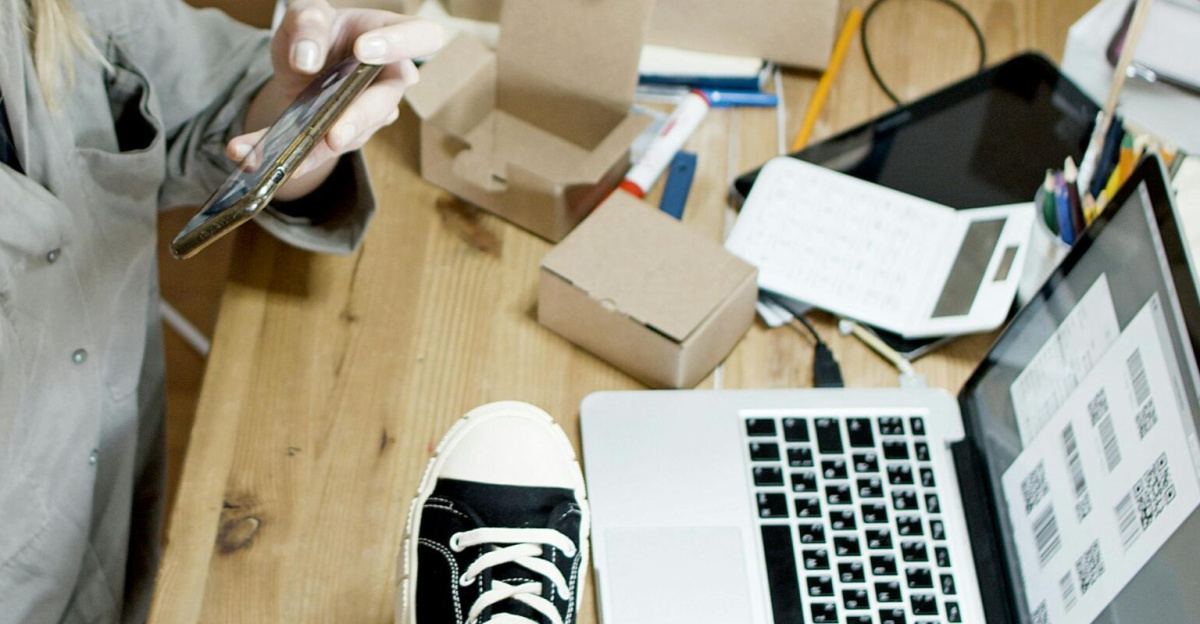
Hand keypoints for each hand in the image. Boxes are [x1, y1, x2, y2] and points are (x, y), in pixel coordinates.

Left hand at [228, 0, 443, 201]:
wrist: (300, 64)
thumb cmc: (315, 32)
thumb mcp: (304, 14)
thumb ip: (307, 23)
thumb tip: (307, 58)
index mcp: (389, 35)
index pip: (421, 37)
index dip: (401, 44)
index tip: (364, 51)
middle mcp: (389, 78)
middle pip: (387, 102)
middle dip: (358, 120)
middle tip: (334, 134)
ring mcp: (371, 113)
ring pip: (355, 135)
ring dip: (319, 151)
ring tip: (288, 162)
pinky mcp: (346, 137)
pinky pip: (321, 152)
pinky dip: (287, 157)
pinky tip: (253, 157)